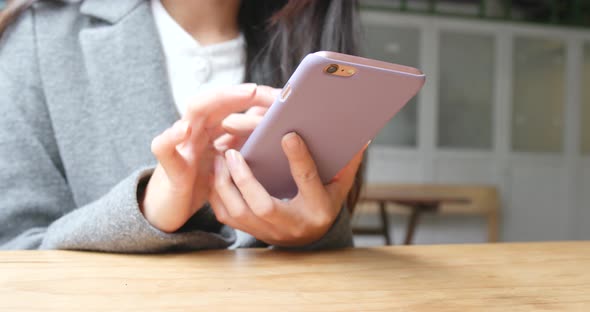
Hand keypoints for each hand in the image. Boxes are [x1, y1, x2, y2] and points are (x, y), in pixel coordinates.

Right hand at [140, 84, 275, 232]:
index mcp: (212, 126)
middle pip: (218, 99)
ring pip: (195, 110)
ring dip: (219, 99)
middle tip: (265, 89)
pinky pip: (164, 147)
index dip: (255, 96)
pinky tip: (183, 130)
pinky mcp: (169, 165)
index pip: (233, 101)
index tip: (282, 95)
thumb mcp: (231, 161)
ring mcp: (183, 143)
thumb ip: (246, 142)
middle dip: (242, 91)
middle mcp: (197, 128)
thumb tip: (276, 126)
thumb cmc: (203, 182)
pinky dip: (171, 137)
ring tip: (245, 94)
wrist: (171, 208)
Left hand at [209, 132, 365, 245]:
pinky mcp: (251, 232)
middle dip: (244, 178)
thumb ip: (347, 162)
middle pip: (263, 206)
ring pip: (238, 213)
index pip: (308, 182)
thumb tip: (361, 137)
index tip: (288, 134)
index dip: (299, 158)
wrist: (309, 238)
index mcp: (318, 209)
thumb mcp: (339, 185)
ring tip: (219, 158)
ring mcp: (269, 232)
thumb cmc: (323, 204)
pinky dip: (217, 194)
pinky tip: (216, 173)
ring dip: (224, 185)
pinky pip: (227, 216)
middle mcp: (292, 225)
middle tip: (233, 151)